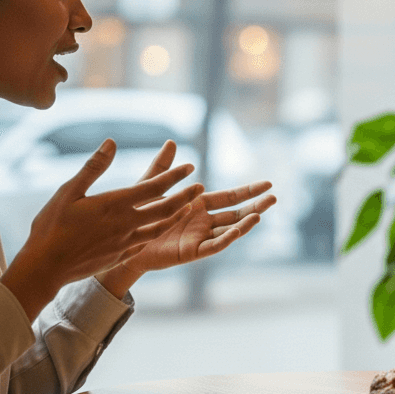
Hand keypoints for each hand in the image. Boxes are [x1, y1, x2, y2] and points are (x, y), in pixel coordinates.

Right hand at [1, 139, 200, 318]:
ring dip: (177, 215)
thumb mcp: (68, 191)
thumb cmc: (52, 226)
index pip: (154, 186)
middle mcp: (126, 223)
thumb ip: (93, 167)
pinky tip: (160, 229)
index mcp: (115, 204)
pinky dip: (159, 233)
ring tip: (189, 207)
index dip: (174, 176)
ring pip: (160, 228)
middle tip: (201, 186)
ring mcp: (125, 242)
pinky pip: (146, 242)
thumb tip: (111, 142)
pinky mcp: (120, 256)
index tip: (190, 166)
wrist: (45, 267)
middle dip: (186, 196)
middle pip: (166, 208)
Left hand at [119, 141, 276, 273]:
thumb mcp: (150, 187)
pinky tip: (239, 229)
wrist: (120, 242)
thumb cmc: (135, 216)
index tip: (268, 184)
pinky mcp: (191, 252)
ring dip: (246, 223)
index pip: (230, 197)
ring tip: (261, 213)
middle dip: (255, 205)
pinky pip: (213, 245)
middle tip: (274, 197)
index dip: (248, 191)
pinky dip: (227, 238)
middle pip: (236, 214)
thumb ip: (163, 168)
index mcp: (198, 205)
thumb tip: (170, 142)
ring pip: (229, 231)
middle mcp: (203, 221)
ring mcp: (199, 237)